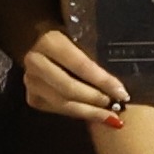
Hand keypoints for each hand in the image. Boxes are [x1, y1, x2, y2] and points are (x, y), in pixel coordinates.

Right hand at [16, 23, 137, 122]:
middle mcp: (35, 63)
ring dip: (89, 112)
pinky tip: (95, 116)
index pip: (80, 65)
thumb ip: (93, 56)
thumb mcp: (79, 38)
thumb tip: (118, 83)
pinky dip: (78, 113)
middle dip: (95, 99)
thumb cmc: (67, 36)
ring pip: (63, 103)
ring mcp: (30, 82)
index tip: (122, 92)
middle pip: (69, 88)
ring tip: (110, 117)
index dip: (102, 81)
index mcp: (49, 42)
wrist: (35, 40)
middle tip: (116, 106)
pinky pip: (58, 110)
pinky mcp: (32, 97)